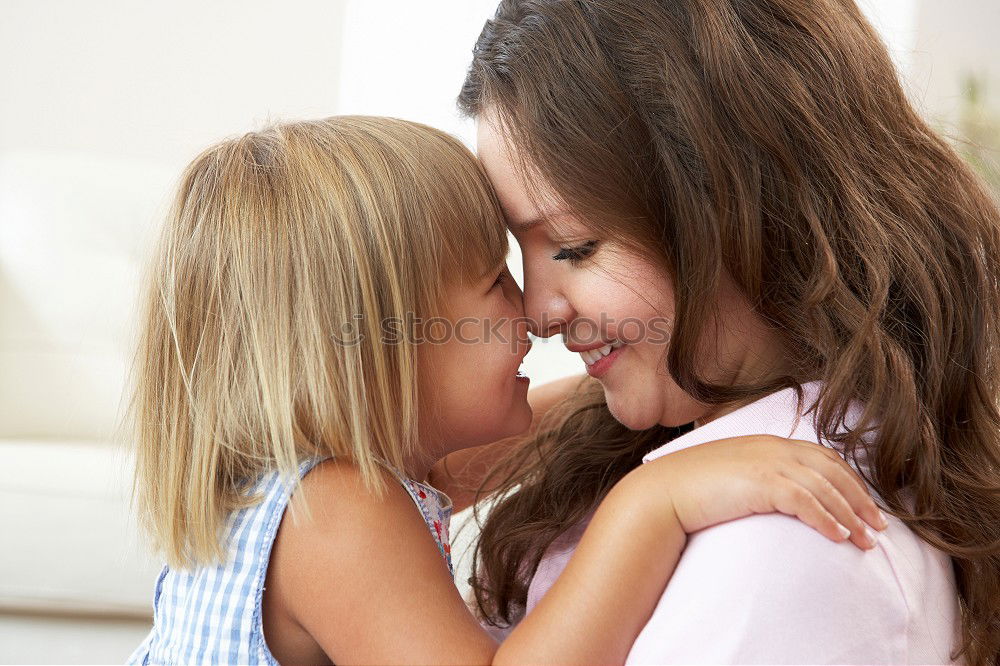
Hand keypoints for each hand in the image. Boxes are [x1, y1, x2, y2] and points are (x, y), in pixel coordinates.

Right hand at [632, 435, 888, 549]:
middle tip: (879, 528)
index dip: (850, 482)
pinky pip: (805, 501)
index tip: (866, 506)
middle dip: (860, 500)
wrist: (663, 492)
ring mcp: (767, 463)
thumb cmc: (693, 489)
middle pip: (833, 471)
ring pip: (825, 488)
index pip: (824, 458)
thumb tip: (777, 498)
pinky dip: (826, 519)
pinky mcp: (761, 483)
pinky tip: (838, 537)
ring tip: (865, 541)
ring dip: (850, 515)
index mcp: (769, 443)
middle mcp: (773, 448)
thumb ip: (759, 478)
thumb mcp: (733, 476)